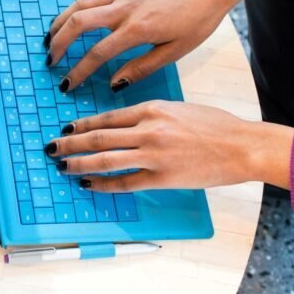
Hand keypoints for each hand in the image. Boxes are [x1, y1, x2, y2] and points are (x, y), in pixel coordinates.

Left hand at [43, 101, 292, 191]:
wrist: (241, 146)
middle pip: (98, 137)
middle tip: (51, 148)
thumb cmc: (216, 126)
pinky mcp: (161, 178)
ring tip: (62, 166)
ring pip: (104, 159)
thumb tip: (128, 123)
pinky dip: (102, 184)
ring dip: (78, 163)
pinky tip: (89, 185)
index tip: (66, 128)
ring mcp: (153, 155)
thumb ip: (152, 114)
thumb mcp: (180, 109)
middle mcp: (147, 129)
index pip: (107, 117)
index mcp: (152, 109)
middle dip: (70, 143)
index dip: (82, 124)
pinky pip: (123, 182)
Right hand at [44, 0, 293, 92]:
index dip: (79, 71)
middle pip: (78, 24)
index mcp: (138, 29)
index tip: (68, 85)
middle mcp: (124, 9)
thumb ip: (141, 68)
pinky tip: (69, 20)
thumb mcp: (175, 52)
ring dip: (60, 23)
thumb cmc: (197, 20)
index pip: (97, 53)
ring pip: (79, 6)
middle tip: (51, 61)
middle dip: (59, 44)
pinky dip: (74, 9)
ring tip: (50, 40)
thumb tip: (114, 84)